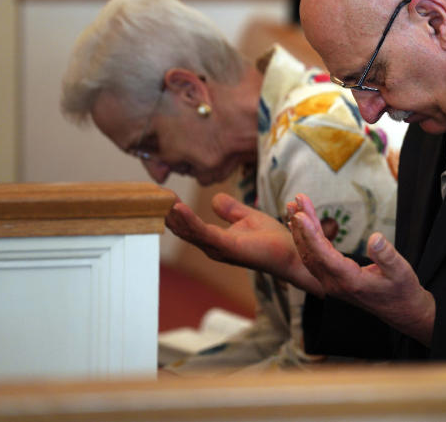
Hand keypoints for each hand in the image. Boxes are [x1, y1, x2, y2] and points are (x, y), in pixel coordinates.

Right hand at [166, 193, 321, 292]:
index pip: (188, 225)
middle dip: (166, 213)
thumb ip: (230, 209)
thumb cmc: (273, 239)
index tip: (161, 194)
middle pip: (182, 230)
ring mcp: (219, 249)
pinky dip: (189, 221)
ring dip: (173, 216)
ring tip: (161, 199)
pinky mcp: (229, 248)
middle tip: (151, 195)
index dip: (173, 211)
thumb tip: (214, 199)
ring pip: (189, 232)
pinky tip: (177, 209)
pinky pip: (204, 233)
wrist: (293, 252)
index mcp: (216, 240)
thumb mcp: (247, 217)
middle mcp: (213, 247)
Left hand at [287, 194, 435, 345]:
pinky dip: (306, 240)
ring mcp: (331, 284)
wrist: (402, 311)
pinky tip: (302, 226)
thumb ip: (386, 256)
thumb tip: (375, 238)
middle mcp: (334, 284)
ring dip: (300, 231)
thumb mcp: (401, 271)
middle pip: (310, 252)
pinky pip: (313, 259)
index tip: (301, 214)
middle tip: (297, 200)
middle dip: (301, 225)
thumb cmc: (402, 290)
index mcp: (349, 281)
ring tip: (293, 207)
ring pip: (308, 255)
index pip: (323, 255)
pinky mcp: (332, 280)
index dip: (311, 234)